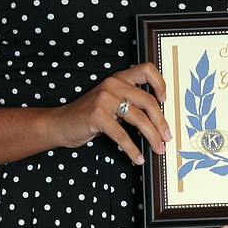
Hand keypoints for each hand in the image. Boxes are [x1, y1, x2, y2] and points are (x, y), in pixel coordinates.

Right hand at [53, 63, 170, 163]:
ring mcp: (105, 99)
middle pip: (148, 101)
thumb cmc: (88, 116)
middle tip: (167, 137)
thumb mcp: (110, 102)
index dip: (160, 83)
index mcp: (118, 79)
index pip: (146, 70)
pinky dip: (133, 149)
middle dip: (161, 123)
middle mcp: (113, 84)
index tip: (165, 100)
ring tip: (158, 149)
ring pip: (139, 119)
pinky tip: (138, 157)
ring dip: (152, 137)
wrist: (60, 123)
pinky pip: (122, 135)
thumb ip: (129, 103)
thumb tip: (157, 120)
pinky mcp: (98, 116)